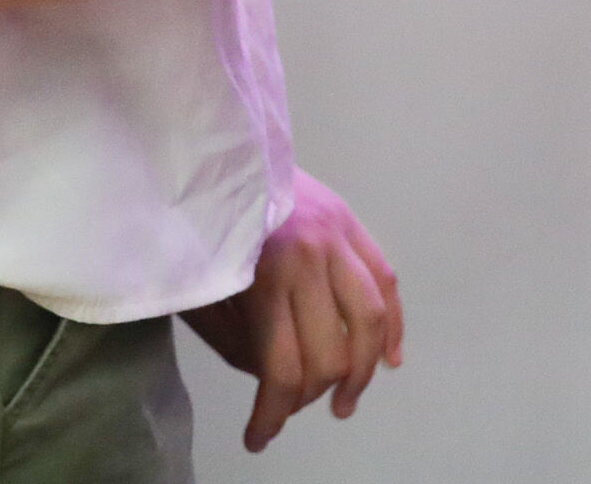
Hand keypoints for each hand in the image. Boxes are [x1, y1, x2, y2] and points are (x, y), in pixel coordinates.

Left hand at [185, 175, 404, 450]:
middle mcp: (313, 257)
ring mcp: (339, 237)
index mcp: (268, 276)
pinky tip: (390, 357)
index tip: (259, 437)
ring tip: (345, 399)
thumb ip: (239, 339)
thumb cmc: (198, 226)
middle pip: (331, 352)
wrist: (214, 152)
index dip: (274, 414)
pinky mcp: (351, 223)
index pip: (284, 367)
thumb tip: (275, 379)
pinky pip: (386, 280)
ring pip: (371, 320)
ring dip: (362, 370)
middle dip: (311, 395)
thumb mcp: (203, 292)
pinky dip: (393, 324)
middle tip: (292, 408)